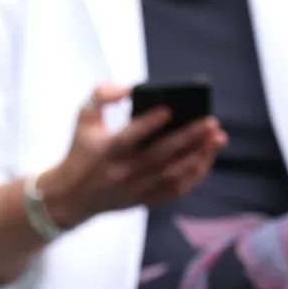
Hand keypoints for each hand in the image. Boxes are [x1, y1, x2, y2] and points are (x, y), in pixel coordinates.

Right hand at [40, 83, 227, 227]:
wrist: (70, 196)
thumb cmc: (80, 151)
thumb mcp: (83, 119)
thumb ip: (101, 97)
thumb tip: (129, 88)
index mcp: (105, 151)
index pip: (128, 137)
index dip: (148, 124)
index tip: (169, 110)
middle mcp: (121, 172)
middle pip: (159, 155)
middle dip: (188, 138)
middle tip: (211, 122)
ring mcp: (134, 188)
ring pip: (172, 174)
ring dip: (197, 156)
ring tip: (217, 138)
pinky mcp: (143, 200)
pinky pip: (174, 191)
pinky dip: (193, 177)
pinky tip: (206, 159)